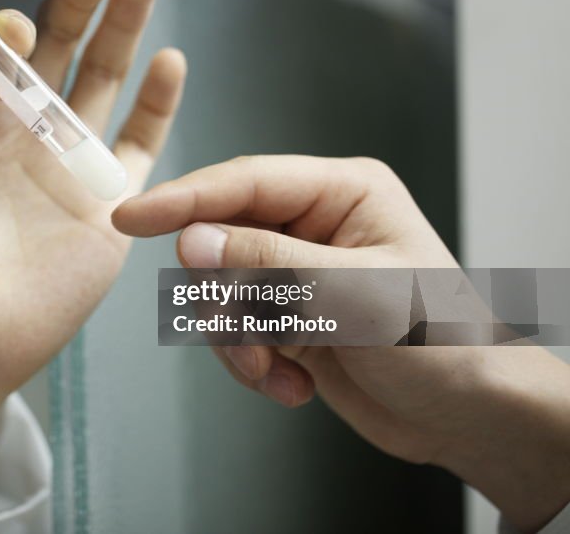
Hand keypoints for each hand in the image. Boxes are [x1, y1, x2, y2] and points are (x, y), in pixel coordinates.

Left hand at [0, 0, 185, 514]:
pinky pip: (140, 144)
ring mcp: (70, 165)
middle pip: (59, 55)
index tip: (16, 27)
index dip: (11, 36)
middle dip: (80, 7)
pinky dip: (157, 104)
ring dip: (123, 33)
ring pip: (104, 84)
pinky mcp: (110, 204)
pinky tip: (169, 61)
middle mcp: (25, 134)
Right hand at [113, 155, 569, 532]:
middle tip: (245, 331)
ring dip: (239, 340)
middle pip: (221, 239)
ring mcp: (297, 271)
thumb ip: (267, 261)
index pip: (244, 182)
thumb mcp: (353, 293)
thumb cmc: (439, 342)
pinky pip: (236, 330)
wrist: (467, 416)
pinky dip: (254, 364)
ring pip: (221, 292)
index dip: (183, 199)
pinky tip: (295, 385)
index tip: (130, 217)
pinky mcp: (288, 315)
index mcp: (342, 192)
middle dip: (224, 297)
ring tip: (280, 369)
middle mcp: (314, 224)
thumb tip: (192, 239)